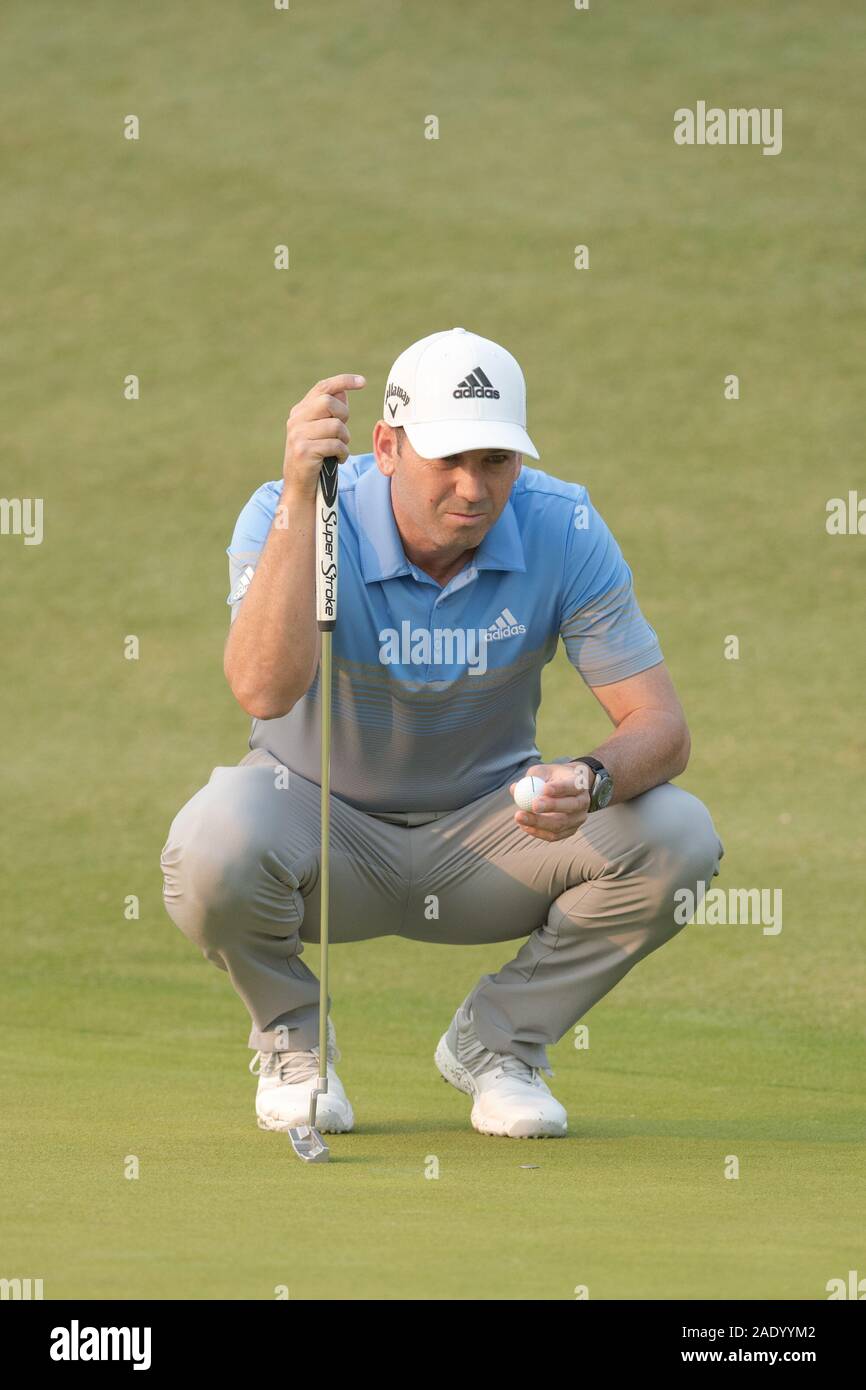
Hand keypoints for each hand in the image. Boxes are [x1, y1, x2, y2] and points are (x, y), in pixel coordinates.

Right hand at [282, 373, 365, 497]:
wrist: (300, 487)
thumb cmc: (316, 458)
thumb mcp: (321, 432)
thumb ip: (330, 413)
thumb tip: (343, 391)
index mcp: (300, 412)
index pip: (322, 388)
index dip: (343, 381)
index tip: (362, 382)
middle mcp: (296, 420)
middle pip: (329, 402)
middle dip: (344, 416)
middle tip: (343, 433)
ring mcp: (298, 435)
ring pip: (335, 425)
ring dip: (344, 439)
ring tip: (339, 449)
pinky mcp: (304, 451)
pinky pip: (335, 445)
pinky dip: (343, 453)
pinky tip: (338, 460)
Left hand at [508, 763, 590, 841]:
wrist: (567, 789)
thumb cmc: (552, 778)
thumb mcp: (543, 772)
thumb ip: (531, 779)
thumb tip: (514, 789)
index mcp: (579, 784)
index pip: (572, 786)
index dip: (559, 788)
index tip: (544, 789)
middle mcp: (583, 802)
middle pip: (570, 806)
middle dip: (550, 806)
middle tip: (532, 805)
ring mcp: (578, 819)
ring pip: (560, 824)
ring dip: (539, 822)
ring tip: (519, 816)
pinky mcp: (570, 831)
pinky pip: (554, 835)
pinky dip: (539, 832)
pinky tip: (525, 826)